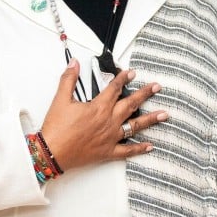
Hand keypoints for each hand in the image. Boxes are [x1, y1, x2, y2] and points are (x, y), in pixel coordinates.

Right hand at [39, 60, 167, 170]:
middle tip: (157, 87)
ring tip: (164, 114)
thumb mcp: (60, 100)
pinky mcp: (108, 151)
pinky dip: (139, 149)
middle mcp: (108, 121)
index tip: (132, 72)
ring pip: (135, 126)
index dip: (123, 78)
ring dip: (150, 119)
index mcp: (98, 107)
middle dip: (145, 94)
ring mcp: (110, 137)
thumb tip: (74, 64)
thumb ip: (69, 80)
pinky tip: (150, 146)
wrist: (51, 152)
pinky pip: (127, 150)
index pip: (114, 88)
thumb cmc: (56, 129)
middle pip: (131, 104)